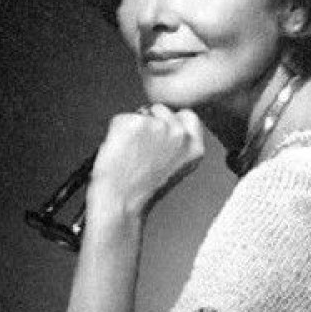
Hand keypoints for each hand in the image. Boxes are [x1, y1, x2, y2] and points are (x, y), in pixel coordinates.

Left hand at [86, 105, 204, 237]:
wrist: (121, 202)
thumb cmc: (141, 190)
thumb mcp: (174, 167)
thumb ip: (177, 144)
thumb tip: (166, 125)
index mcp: (194, 147)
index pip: (187, 115)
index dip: (170, 122)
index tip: (160, 136)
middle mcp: (180, 134)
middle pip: (162, 109)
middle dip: (150, 121)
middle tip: (140, 149)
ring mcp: (157, 126)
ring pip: (140, 113)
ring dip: (132, 128)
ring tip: (129, 154)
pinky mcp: (134, 122)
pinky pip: (121, 118)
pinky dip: (116, 131)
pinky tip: (119, 152)